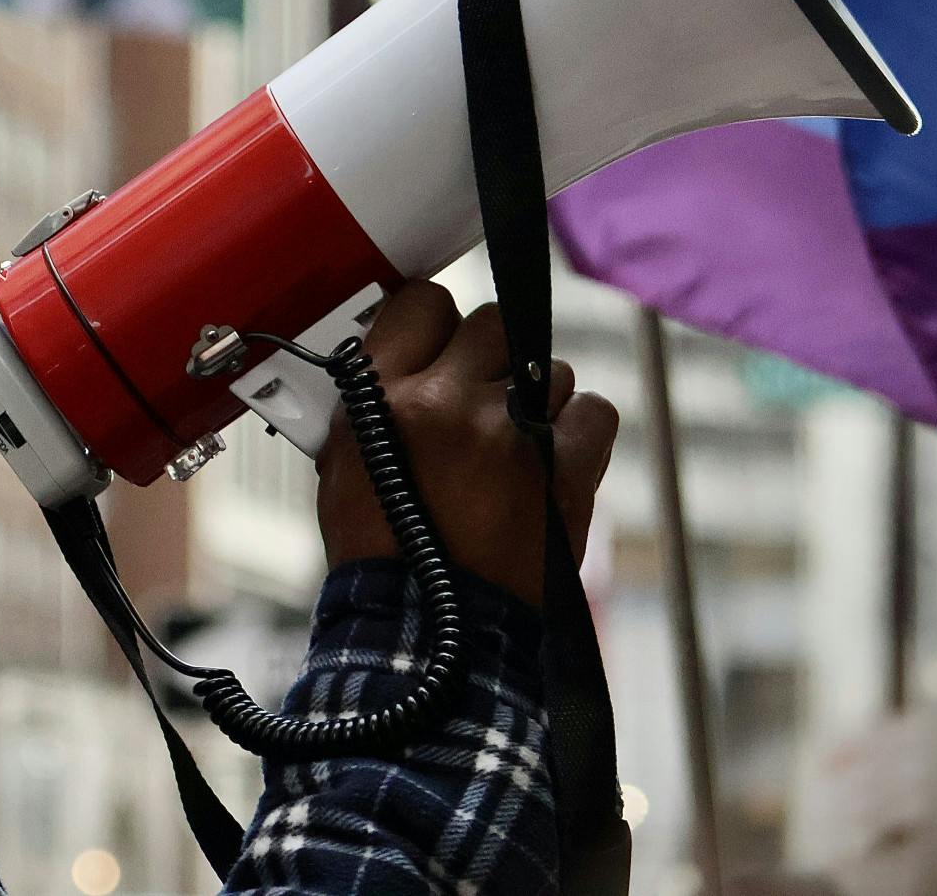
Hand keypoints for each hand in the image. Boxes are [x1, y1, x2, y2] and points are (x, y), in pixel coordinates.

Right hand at [313, 280, 617, 606]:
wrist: (429, 635)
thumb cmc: (381, 557)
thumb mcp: (343, 465)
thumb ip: (369, 399)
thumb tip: (400, 358)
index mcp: (382, 395)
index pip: (424, 302)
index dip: (436, 323)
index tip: (440, 345)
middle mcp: (447, 401)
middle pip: (492, 324)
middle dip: (488, 356)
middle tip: (478, 396)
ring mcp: (510, 434)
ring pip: (548, 368)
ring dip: (534, 398)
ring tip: (513, 444)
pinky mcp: (564, 470)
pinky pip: (593, 411)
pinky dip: (579, 430)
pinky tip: (553, 457)